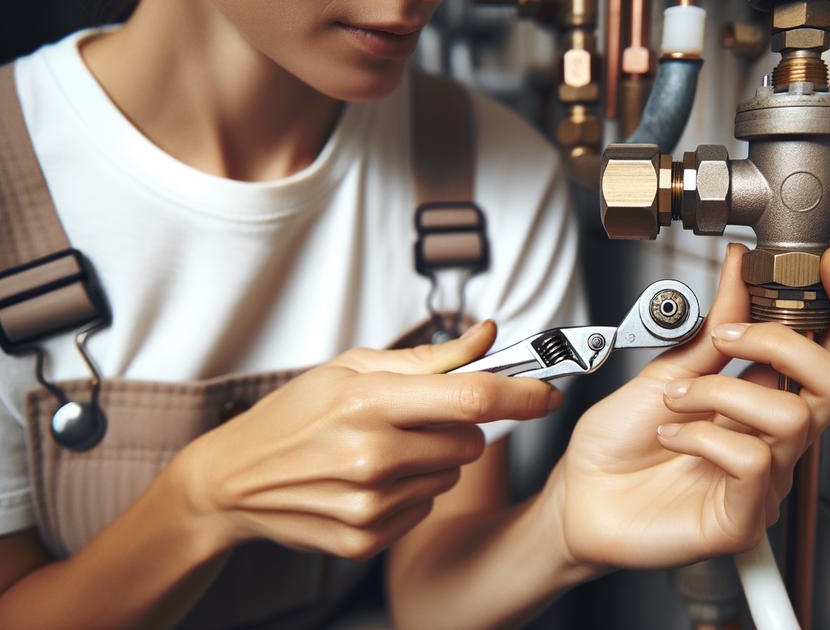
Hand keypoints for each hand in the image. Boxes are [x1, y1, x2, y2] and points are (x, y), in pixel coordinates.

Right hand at [172, 323, 560, 559]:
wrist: (234, 481)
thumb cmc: (296, 416)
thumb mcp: (353, 368)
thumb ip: (430, 357)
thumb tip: (489, 335)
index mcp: (370, 401)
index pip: (472, 396)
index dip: (523, 393)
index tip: (550, 391)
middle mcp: (372, 456)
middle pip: (472, 442)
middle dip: (459, 428)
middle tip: (415, 420)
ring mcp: (369, 504)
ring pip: (452, 476)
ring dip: (433, 461)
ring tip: (382, 451)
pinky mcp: (365, 538)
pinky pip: (425, 508)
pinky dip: (409, 493)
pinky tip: (368, 483)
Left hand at [550, 244, 829, 568]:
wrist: (579, 496)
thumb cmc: (619, 444)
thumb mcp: (667, 369)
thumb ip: (714, 327)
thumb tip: (739, 267)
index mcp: (765, 398)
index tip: (828, 263)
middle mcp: (774, 440)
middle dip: (787, 343)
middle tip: (730, 339)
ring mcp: (765, 482)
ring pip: (789, 417)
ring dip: (721, 392)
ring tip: (675, 397)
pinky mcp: (743, 518)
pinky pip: (752, 462)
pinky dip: (703, 435)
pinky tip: (671, 435)